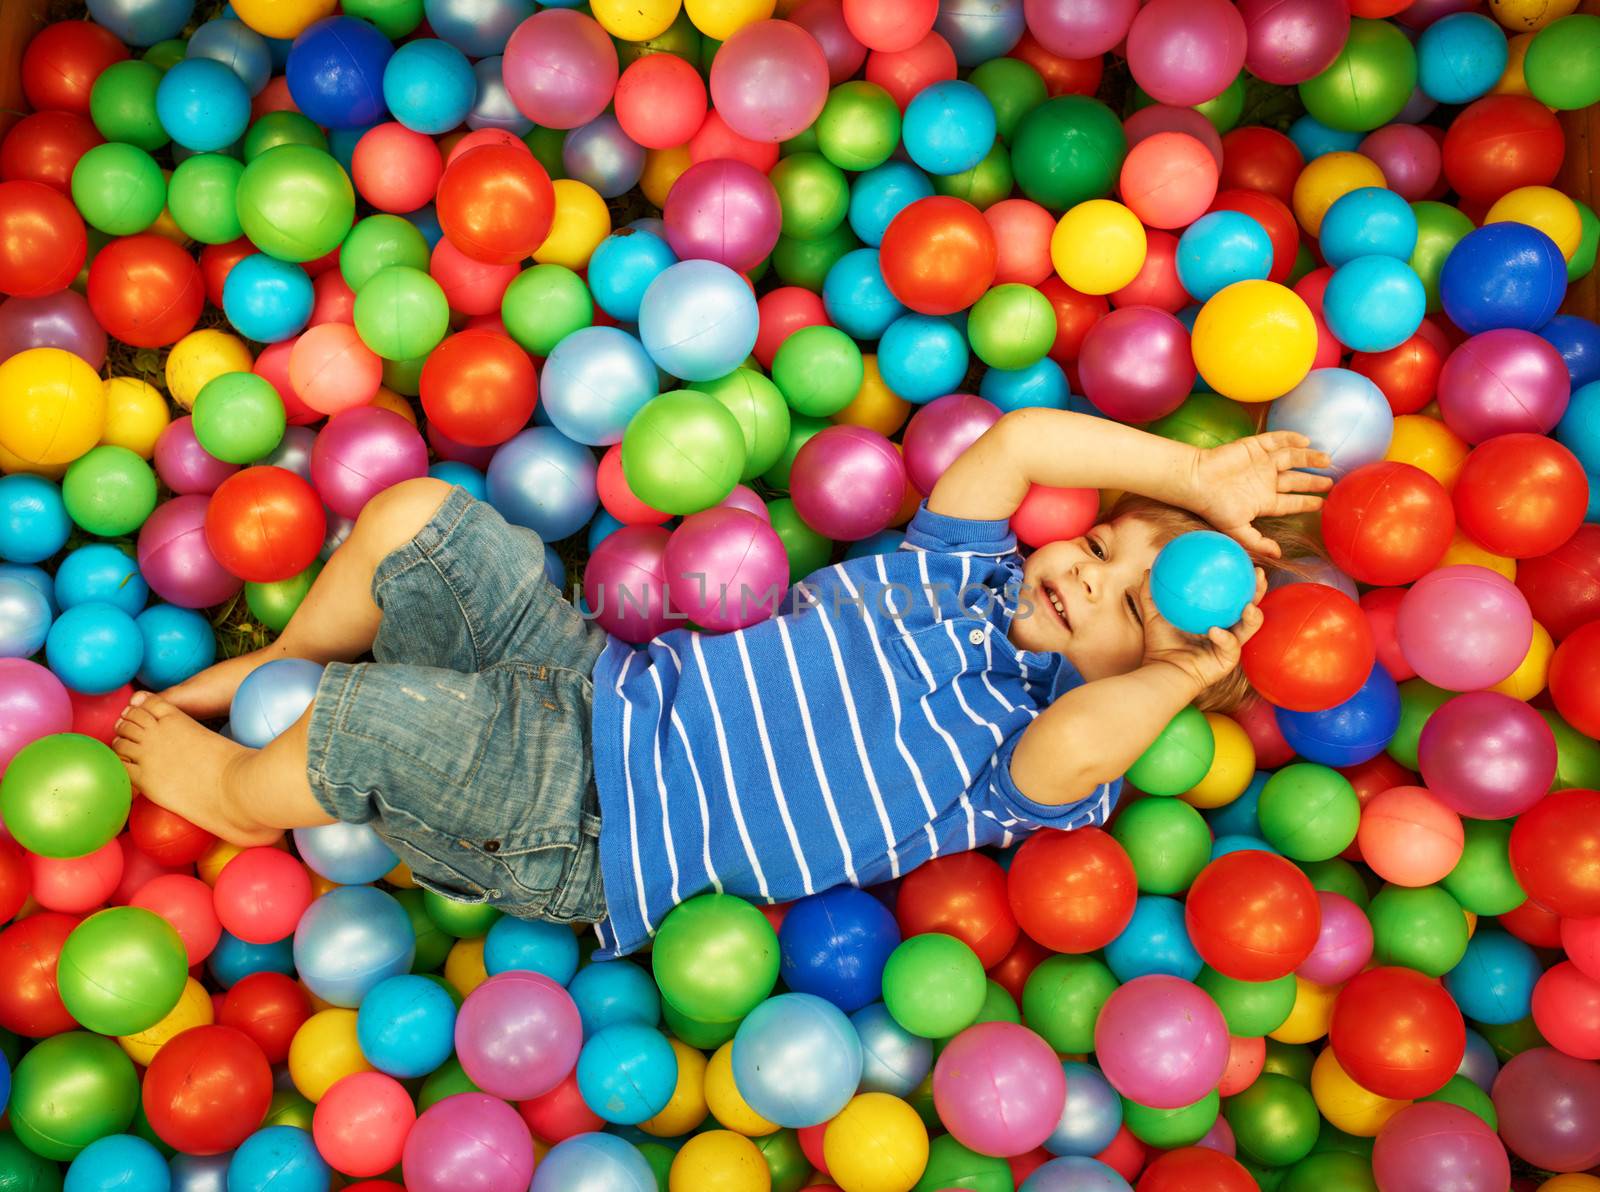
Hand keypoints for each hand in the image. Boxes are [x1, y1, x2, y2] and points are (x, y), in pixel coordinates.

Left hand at [1137, 568, 1266, 692]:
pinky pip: (1229, 646)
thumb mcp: (1154, 614)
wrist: (1160, 670)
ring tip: (1249, 607)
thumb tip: (1149, 570)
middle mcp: (1227, 627)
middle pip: (1250, 606)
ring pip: (1250, 627)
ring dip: (1253, 616)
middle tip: (1258, 576)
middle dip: (1258, 591)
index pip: (1233, 592)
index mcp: (1215, 615)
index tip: (1243, 558)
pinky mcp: (1228, 660)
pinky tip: (1215, 630)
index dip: (1240, 577)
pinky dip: (1223, 637)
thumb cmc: (1159, 643)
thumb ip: (1151, 593)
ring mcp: (1230, 644)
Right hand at [1185, 432, 1332, 556]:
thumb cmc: (1214, 507)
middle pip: (1296, 480)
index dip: (1307, 502)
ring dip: (1309, 458)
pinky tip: (1305, 441)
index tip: (1322, 503)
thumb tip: (1278, 555)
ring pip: (1292, 458)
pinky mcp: (1254, 446)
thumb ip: (1257, 542)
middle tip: (1332, 482)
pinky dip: (1291, 439)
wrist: (1197, 480)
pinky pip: (1276, 440)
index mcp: (1263, 500)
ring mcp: (1261, 463)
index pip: (1291, 502)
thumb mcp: (1237, 530)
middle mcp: (1265, 481)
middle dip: (1314, 481)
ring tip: (1327, 459)